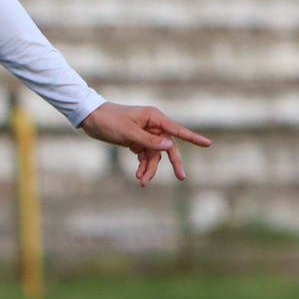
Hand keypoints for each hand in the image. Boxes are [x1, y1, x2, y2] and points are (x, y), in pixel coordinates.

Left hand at [79, 102, 210, 185]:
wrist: (90, 118)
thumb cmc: (109, 121)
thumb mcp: (128, 133)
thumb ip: (149, 140)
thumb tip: (171, 145)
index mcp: (154, 118)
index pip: (177, 130)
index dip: (193, 138)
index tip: (208, 144)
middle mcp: (152, 125)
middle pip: (168, 146)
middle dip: (173, 163)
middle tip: (181, 178)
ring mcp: (145, 133)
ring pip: (155, 154)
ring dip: (150, 168)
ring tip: (141, 181)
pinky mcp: (137, 140)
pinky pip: (145, 155)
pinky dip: (143, 165)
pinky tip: (138, 175)